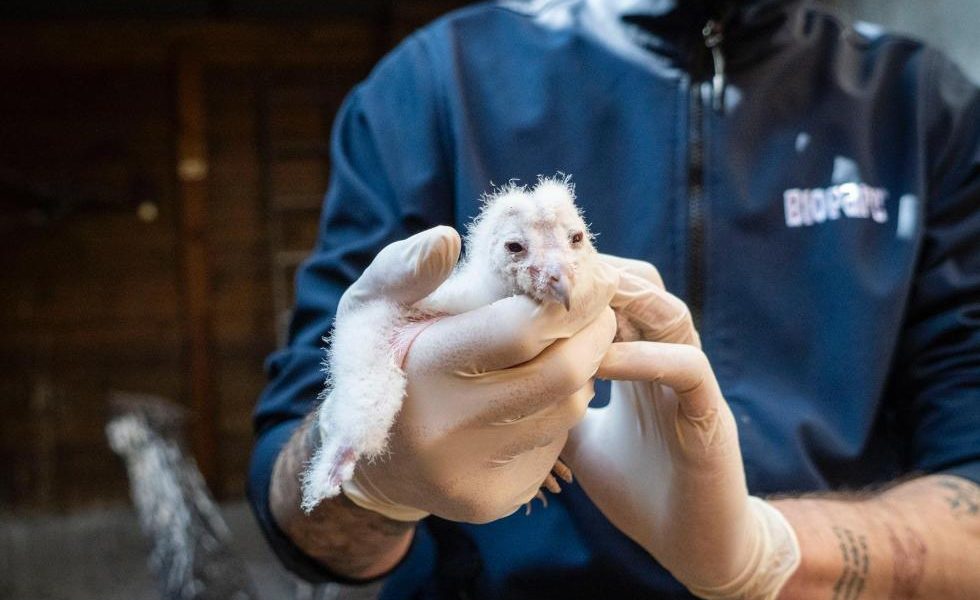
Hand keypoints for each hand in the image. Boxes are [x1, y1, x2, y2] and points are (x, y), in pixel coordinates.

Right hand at [337, 226, 618, 522]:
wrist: (374, 458)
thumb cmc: (385, 363)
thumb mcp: (373, 306)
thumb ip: (406, 267)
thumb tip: (447, 239)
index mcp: (424, 366)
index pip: (522, 329)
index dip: (566, 302)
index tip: (585, 282)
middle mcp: (449, 427)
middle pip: (562, 373)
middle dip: (594, 336)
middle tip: (600, 314)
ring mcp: (474, 472)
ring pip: (568, 410)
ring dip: (579, 373)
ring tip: (562, 351)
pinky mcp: (494, 500)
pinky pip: (555, 445)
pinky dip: (556, 413)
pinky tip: (532, 400)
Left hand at [563, 257, 799, 599]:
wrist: (692, 545)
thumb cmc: (638, 488)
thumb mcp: (580, 440)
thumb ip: (555, 406)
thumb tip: (507, 386)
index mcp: (640, 361)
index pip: (616, 298)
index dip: (579, 282)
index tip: (531, 276)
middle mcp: (668, 361)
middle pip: (644, 288)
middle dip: (599, 276)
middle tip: (551, 276)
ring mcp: (692, 386)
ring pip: (671, 315)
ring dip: (626, 303)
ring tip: (575, 302)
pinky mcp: (709, 416)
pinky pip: (685, 369)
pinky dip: (645, 358)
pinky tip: (600, 359)